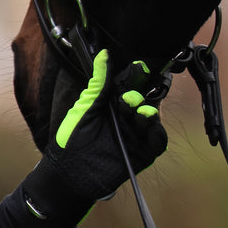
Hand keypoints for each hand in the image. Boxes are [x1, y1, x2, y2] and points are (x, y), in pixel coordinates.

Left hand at [23, 49, 167, 223]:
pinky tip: (149, 127)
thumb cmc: (71, 140)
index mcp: (111, 104)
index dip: (136, 76)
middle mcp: (126, 117)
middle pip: (144, 99)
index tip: (139, 67)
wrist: (70, 173)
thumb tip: (104, 54)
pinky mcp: (142, 152)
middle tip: (129, 99)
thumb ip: (99, 83)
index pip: (129, 85)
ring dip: (148, 112)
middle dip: (139, 96)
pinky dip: (157, 132)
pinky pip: (157, 140)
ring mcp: (135, 134)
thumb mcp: (85, 108)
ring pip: (152, 117)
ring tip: (139, 113)